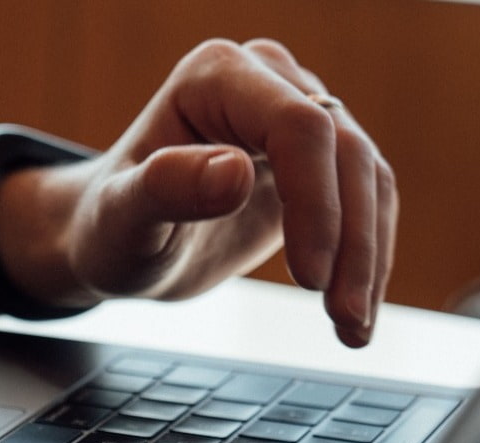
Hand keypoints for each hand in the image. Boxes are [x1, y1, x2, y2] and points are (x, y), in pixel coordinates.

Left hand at [1, 38, 397, 346]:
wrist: (121, 243)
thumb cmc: (110, 225)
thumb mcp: (121, 218)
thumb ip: (166, 188)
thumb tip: (235, 173)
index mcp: (215, 77)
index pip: (297, 125)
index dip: (315, 202)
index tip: (308, 278)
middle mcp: (266, 81)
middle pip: (345, 151)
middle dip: (352, 241)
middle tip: (343, 318)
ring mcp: (299, 116)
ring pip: (368, 178)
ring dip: (369, 258)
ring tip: (352, 327)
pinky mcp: (319, 161)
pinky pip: (367, 201)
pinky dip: (368, 258)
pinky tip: (356, 310)